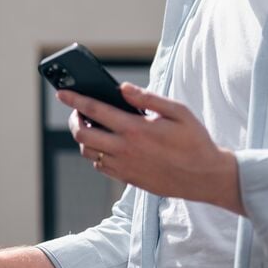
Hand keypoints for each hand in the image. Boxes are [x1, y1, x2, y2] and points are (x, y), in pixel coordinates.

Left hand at [61, 83, 244, 214]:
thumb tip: (123, 88)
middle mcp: (125, 150)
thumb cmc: (195, 141)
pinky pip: (101, 166)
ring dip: (85, 139)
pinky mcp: (128, 179)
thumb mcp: (178, 112)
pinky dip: (97, 154)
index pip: (95, 111)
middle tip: (78, 112)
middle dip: (74, 121)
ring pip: (89, 153)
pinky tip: (107, 144)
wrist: (206, 177)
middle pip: (82, 136)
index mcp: (136, 129)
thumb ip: (148, 98)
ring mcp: (125, 167)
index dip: (75, 100)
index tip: (61, 93)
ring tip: (93, 127)